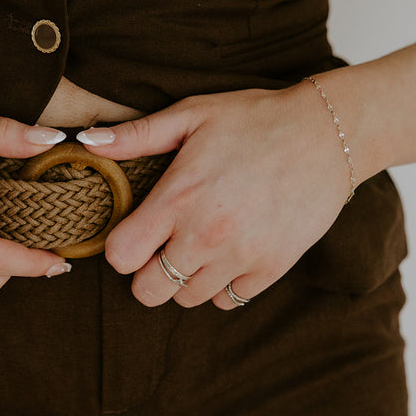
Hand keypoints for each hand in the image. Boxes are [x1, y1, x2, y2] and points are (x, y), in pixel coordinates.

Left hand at [85, 84, 354, 309]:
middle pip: (148, 292)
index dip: (120, 249)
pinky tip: (227, 255)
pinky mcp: (272, 268)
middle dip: (146, 274)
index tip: (134, 233)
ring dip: (184, 280)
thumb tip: (86, 142)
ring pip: (187, 300)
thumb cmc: (255, 119)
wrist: (328, 133)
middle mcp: (206, 234)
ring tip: (197, 247)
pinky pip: (228, 301)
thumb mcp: (192, 115)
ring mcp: (240, 255)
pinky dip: (222, 286)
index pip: (121, 256)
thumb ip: (136, 135)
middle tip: (161, 248)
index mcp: (178, 197)